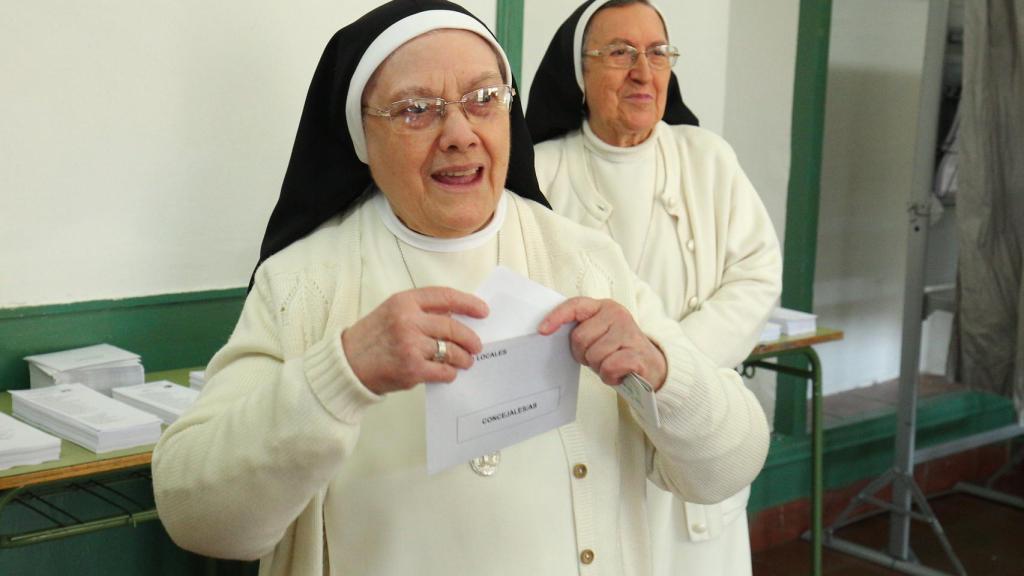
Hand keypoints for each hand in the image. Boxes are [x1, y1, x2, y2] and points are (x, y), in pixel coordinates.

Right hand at [342, 287, 487, 394]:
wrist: (347, 364)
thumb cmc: (371, 338)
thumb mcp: (391, 312)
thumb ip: (420, 311)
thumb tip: (454, 319)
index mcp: (404, 301)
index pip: (445, 297)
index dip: (468, 303)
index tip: (482, 311)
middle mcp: (408, 320)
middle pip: (452, 327)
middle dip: (470, 338)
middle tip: (477, 346)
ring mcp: (410, 345)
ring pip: (452, 351)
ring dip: (463, 358)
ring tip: (465, 361)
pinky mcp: (412, 369)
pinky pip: (443, 371)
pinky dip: (450, 373)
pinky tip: (448, 373)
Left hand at [538, 297, 666, 389]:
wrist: (651, 366)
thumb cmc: (618, 351)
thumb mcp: (600, 334)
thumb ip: (582, 330)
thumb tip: (550, 333)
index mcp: (604, 307)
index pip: (575, 306)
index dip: (556, 317)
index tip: (542, 330)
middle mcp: (617, 314)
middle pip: (580, 338)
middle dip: (583, 355)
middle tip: (598, 358)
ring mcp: (628, 332)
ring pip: (594, 355)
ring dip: (598, 367)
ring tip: (611, 364)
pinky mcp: (637, 353)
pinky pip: (609, 367)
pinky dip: (610, 376)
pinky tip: (619, 373)